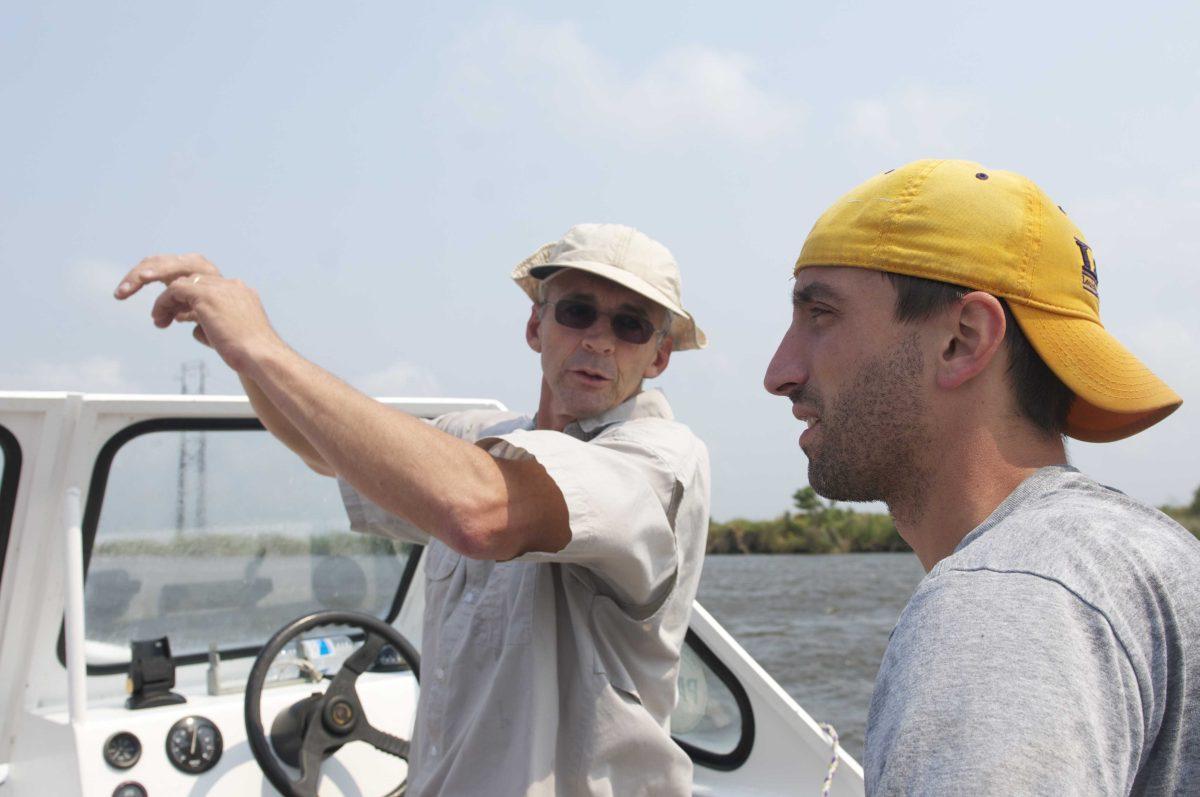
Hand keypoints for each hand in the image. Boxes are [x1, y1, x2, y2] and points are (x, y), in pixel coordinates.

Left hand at [114, 253, 284, 373]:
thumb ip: (210, 326)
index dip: (184, 295)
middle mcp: (229, 284)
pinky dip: (162, 305)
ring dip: (159, 295)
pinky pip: (173, 290)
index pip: (204, 281)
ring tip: (152, 315)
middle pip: (189, 266)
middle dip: (162, 275)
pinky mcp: (206, 295)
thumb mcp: (227, 336)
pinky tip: (160, 321)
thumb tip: (193, 328)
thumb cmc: (249, 356)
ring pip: (178, 278)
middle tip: (146, 294)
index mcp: (238, 292)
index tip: (175, 314)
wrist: (261, 357)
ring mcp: (218, 287)